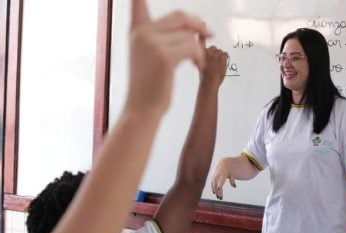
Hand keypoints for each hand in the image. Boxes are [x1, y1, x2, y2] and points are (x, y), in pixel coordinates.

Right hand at [124, 0, 211, 118]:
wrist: (142, 109)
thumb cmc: (150, 84)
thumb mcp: (150, 55)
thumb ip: (164, 35)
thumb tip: (195, 23)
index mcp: (137, 31)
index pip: (138, 2)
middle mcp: (142, 33)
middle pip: (180, 16)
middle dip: (198, 25)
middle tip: (209, 35)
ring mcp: (152, 43)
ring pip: (189, 34)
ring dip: (199, 48)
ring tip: (197, 61)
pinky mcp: (164, 56)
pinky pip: (192, 47)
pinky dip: (199, 57)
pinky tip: (197, 66)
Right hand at [200, 43, 228, 87]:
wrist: (209, 81)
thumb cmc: (204, 76)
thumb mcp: (199, 65)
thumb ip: (200, 58)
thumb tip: (204, 56)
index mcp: (200, 52)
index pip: (202, 41)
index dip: (203, 39)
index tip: (204, 38)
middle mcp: (208, 51)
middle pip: (213, 47)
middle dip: (214, 53)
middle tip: (214, 61)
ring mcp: (216, 54)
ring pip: (220, 51)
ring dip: (220, 56)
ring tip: (218, 64)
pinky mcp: (222, 57)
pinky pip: (226, 54)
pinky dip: (225, 58)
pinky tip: (223, 63)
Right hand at [210, 157, 236, 199]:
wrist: (223, 163)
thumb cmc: (229, 169)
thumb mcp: (233, 173)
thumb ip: (232, 180)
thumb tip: (234, 186)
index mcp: (222, 174)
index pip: (221, 181)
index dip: (219, 186)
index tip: (219, 190)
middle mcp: (217, 175)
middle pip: (217, 185)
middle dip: (218, 191)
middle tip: (220, 198)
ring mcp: (214, 176)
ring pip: (214, 185)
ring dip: (215, 191)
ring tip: (218, 197)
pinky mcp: (213, 177)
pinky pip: (212, 184)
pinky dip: (213, 188)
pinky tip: (215, 193)